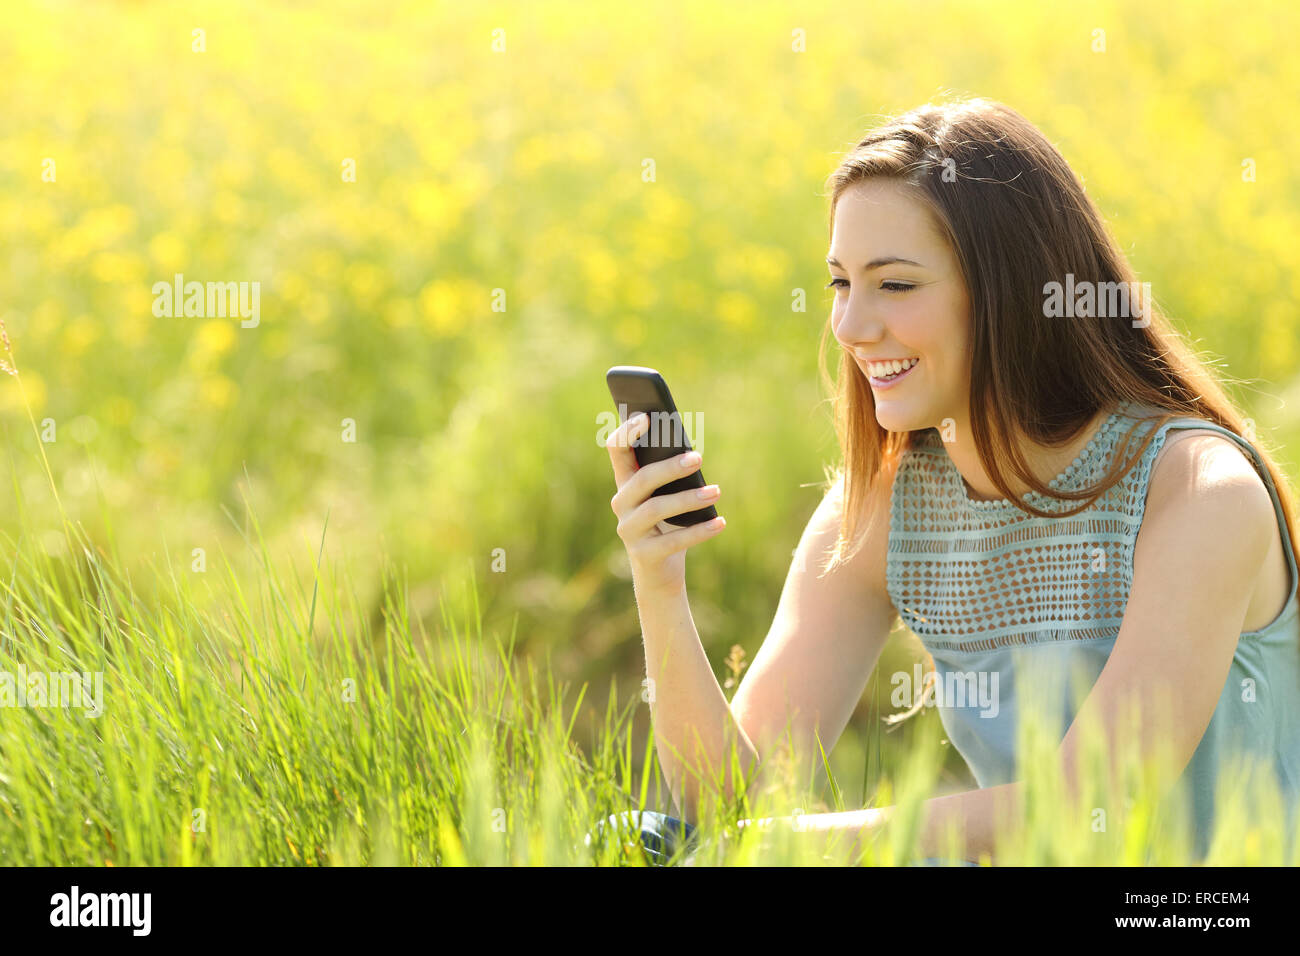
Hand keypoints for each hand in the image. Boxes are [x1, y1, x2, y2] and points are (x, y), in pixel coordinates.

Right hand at [606, 412, 725, 594]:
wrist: (659, 573)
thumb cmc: (668, 525)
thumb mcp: (668, 497)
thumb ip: (672, 477)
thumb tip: (692, 455)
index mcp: (625, 483)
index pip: (616, 450)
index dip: (627, 432)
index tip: (648, 417)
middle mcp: (621, 504)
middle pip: (642, 480)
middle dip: (669, 467)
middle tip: (697, 458)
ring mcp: (629, 531)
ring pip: (656, 509)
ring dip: (689, 499)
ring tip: (717, 491)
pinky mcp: (644, 555)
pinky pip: (673, 541)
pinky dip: (699, 531)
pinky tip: (720, 523)